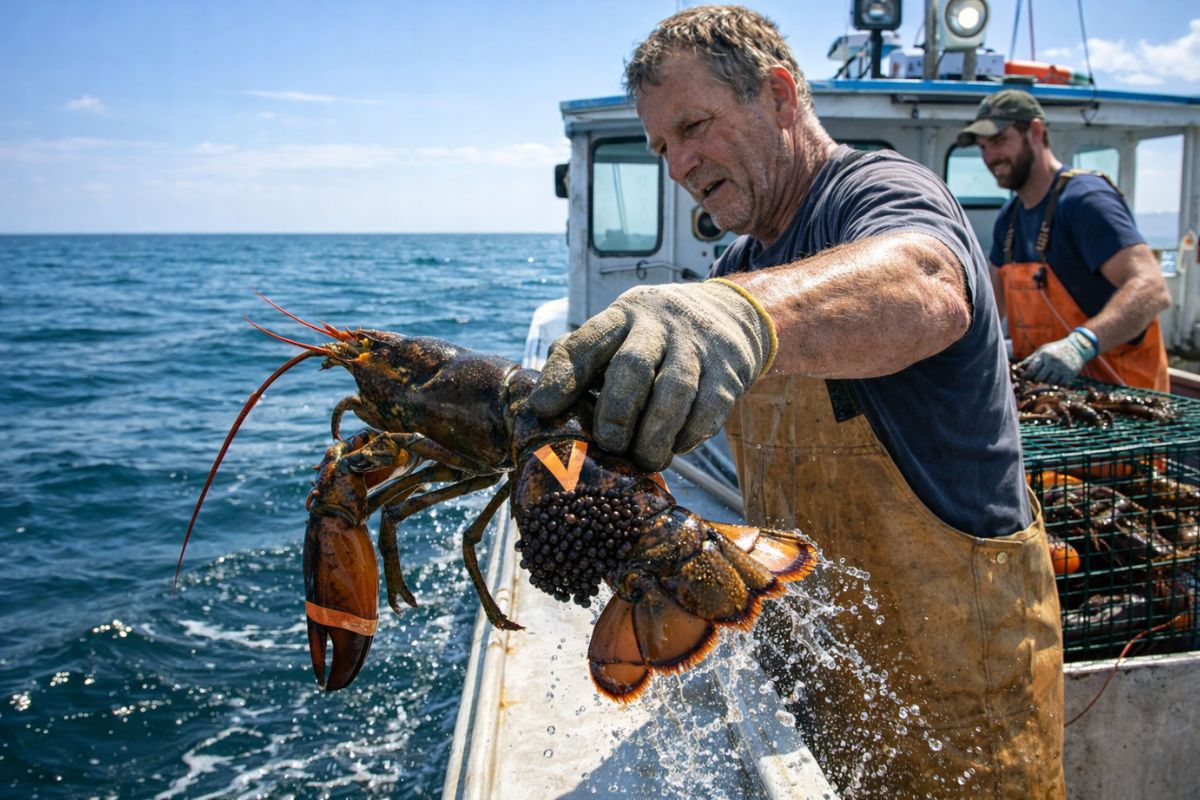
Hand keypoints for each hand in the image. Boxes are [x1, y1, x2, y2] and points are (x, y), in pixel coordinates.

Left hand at [528, 279, 775, 470]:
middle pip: (632, 366)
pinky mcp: (728, 370)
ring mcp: (696, 346)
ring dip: (655, 432)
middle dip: (616, 411)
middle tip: (608, 443)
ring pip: (674, 390)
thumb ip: (582, 357)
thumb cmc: (656, 336)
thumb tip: (537, 400)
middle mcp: (658, 325)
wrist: (732, 313)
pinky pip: (708, 407)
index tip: (542, 409)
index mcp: (622, 316)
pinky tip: (676, 447)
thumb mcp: (621, 330)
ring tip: (643, 459)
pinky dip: (689, 434)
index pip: (587, 341)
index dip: (562, 375)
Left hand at [1020, 331, 1096, 384]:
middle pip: (1039, 378)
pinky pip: (1060, 384)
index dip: (1027, 375)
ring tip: (1049, 375)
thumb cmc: (1055, 349)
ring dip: (1047, 381)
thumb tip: (1018, 368)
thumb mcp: (1042, 350)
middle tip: (1037, 377)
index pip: (1031, 370)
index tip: (1025, 377)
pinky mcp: (1071, 374)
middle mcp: (1053, 362)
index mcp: (1044, 355)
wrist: (1077, 347)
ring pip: (1049, 382)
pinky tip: (1058, 376)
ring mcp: (1062, 368)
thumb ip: (1031, 359)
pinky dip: (1057, 382)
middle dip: (1036, 379)